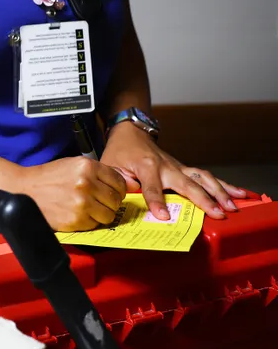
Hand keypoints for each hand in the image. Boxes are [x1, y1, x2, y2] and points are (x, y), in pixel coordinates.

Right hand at [12, 156, 128, 231]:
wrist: (23, 189)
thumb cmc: (48, 177)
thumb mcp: (73, 165)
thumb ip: (97, 173)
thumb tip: (125, 186)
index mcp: (87, 166)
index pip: (119, 182)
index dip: (116, 190)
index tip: (110, 193)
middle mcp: (87, 183)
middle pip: (116, 200)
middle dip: (109, 203)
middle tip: (97, 203)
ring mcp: (82, 203)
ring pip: (109, 215)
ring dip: (100, 214)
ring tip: (87, 210)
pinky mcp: (76, 219)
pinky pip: (95, 225)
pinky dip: (88, 222)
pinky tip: (76, 214)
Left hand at [101, 124, 249, 220]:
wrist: (131, 132)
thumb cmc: (120, 151)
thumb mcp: (110, 165)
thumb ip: (118, 181)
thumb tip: (130, 194)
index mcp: (145, 165)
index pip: (151, 187)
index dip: (157, 202)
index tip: (164, 217)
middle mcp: (166, 166)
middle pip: (187, 183)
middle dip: (203, 199)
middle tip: (218, 214)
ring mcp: (178, 167)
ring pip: (203, 178)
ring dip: (219, 192)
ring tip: (232, 207)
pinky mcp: (185, 169)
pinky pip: (206, 177)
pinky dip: (224, 185)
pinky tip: (239, 194)